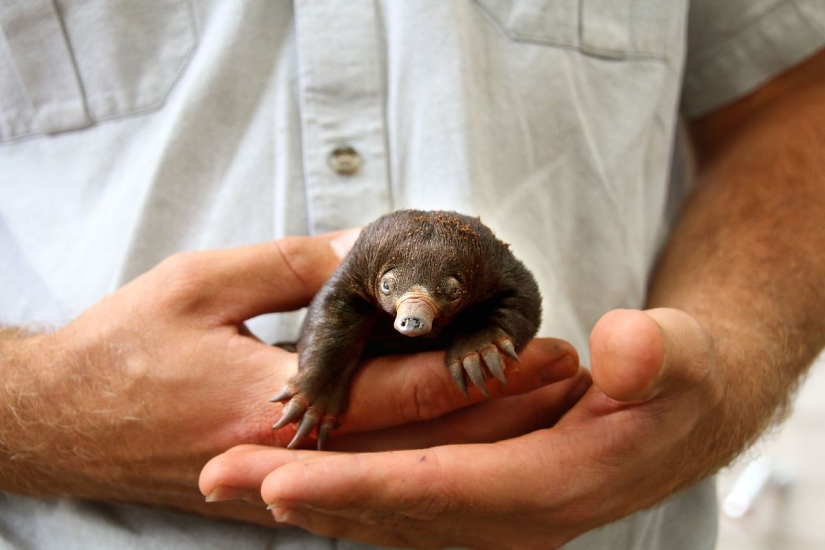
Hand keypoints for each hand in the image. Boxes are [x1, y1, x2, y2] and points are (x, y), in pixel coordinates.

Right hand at [1, 230, 578, 525]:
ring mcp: (287, 489)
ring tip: (543, 412)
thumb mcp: (201, 285)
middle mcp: (291, 461)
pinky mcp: (280, 497)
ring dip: (481, 445)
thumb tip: (365, 247)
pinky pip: (373, 495)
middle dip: (504, 413)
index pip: (402, 390)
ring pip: (407, 475)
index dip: (477, 368)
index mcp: (272, 404)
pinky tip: (474, 462)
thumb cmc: (122, 348)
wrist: (61, 423)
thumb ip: (291, 268)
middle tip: (567, 382)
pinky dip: (432, 477)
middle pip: (423, 443)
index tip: (538, 347)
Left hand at [199, 308, 725, 547]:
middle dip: (302, 496)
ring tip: (230, 478)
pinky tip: (290, 477)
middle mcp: (512, 515)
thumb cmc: (675, 381)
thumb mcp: (679, 359)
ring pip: (382, 514)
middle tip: (216, 477)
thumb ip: (656, 357)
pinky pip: (397, 503)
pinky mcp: (479, 496)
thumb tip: (623, 353)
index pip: (441, 490)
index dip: (363, 486)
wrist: (680, 415)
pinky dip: (341, 491)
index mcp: (553, 483)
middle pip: (390, 511)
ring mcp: (491, 513)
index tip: (281, 480)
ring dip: (307, 496)